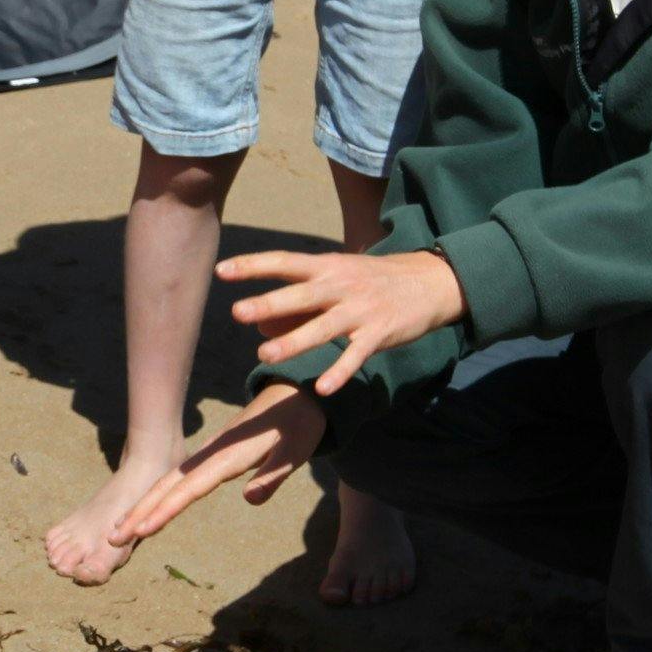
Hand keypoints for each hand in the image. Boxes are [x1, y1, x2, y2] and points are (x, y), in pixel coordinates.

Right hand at [112, 383, 326, 545]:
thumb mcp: (296, 450)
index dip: (165, 510)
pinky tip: (150, 507)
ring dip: (145, 505)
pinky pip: (179, 478)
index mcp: (229, 456)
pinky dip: (159, 495)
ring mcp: (209, 454)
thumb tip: (249, 499)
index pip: (191, 488)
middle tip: (114, 537)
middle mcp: (212, 455)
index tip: (141, 531)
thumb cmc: (299, 424)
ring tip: (122, 530)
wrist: (294, 392)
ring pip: (169, 481)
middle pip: (169, 486)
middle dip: (141, 511)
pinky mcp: (212, 455)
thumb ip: (274, 475)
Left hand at [222, 248, 466, 384]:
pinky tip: (323, 389)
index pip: (283, 262)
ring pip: (323, 328)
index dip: (252, 266)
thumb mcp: (336, 278)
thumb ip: (298, 300)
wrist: (430, 281)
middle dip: (269, 304)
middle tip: (238, 312)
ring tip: (264, 357)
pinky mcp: (379, 333)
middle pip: (300, 296)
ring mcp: (360, 310)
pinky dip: (340, 372)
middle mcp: (340, 286)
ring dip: (294, 342)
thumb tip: (258, 325)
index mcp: (326, 267)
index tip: (221, 271)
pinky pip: (356, 356)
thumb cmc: (370, 281)